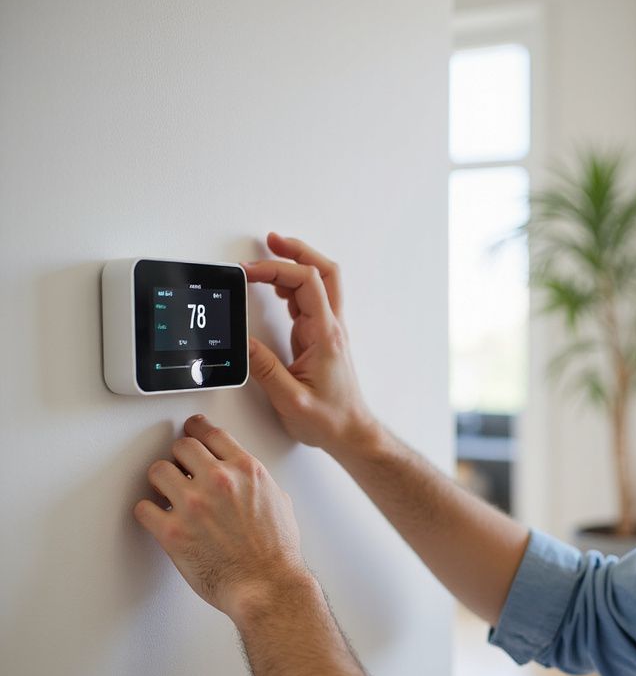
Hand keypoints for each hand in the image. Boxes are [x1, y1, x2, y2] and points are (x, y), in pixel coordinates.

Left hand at [135, 415, 309, 622]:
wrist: (267, 585)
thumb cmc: (276, 553)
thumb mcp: (280, 503)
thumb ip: (258, 484)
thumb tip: (247, 482)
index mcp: (247, 470)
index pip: (211, 433)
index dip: (197, 430)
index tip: (191, 430)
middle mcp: (219, 481)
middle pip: (181, 446)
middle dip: (180, 457)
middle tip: (179, 468)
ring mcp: (193, 505)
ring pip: (157, 470)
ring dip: (161, 481)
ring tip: (166, 492)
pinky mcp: (172, 532)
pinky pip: (143, 508)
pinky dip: (148, 511)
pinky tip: (157, 516)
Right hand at [244, 232, 376, 453]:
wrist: (352, 433)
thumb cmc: (330, 420)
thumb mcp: (290, 399)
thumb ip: (265, 369)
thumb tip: (243, 342)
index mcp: (325, 335)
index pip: (307, 283)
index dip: (277, 268)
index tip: (248, 272)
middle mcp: (331, 328)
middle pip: (323, 271)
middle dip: (297, 251)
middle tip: (270, 241)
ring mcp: (328, 331)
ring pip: (318, 283)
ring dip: (294, 267)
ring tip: (266, 261)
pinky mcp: (321, 339)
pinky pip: (309, 302)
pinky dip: (292, 287)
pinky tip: (275, 289)